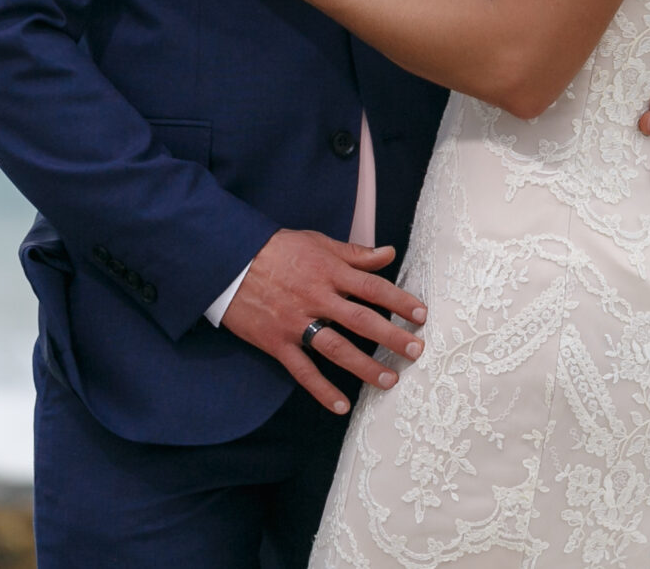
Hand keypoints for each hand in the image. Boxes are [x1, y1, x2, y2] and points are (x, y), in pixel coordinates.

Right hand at [219, 229, 426, 415]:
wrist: (228, 261)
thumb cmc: (277, 249)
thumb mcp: (317, 242)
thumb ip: (355, 253)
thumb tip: (388, 253)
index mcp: (330, 271)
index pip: (373, 287)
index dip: (400, 301)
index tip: (421, 315)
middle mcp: (317, 297)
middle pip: (361, 320)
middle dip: (391, 337)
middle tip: (416, 351)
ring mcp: (296, 322)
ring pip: (336, 348)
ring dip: (365, 366)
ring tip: (389, 380)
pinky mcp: (276, 342)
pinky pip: (302, 370)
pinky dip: (321, 390)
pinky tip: (341, 406)